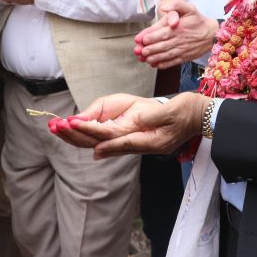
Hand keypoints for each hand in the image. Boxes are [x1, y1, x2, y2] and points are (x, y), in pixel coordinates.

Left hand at [53, 92, 207, 158]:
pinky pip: (110, 142)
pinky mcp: (137, 139)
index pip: (119, 139)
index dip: (99, 136)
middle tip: (57, 127)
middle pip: (105, 144)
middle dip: (80, 136)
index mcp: (149, 139)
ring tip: (59, 129)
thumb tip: (137, 122)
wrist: (199, 116)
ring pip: (104, 144)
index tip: (79, 132)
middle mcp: (140, 145)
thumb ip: (153, 117)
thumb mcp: (172, 112)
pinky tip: (80, 137)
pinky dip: (93, 138)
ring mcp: (138, 144)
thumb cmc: (187, 111)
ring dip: (81, 137)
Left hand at [135, 0, 218, 68]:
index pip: (163, 33)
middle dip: (149, 49)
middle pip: (162, 45)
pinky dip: (163, 64)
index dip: (151, 36)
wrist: (212, 34)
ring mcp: (182, 50)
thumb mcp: (190, 8)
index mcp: (179, 28)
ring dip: (154, 58)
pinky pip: (172, 62)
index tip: (141, 39)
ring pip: (166, 55)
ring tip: (145, 58)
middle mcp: (180, 40)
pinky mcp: (185, 57)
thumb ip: (177, 5)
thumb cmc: (198, 20)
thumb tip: (164, 7)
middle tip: (139, 51)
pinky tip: (155, 64)